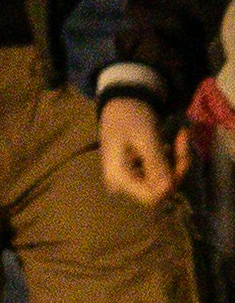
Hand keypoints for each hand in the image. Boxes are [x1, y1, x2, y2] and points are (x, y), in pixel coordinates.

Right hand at [98, 92, 193, 206]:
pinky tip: (173, 142)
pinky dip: (173, 159)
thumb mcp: (145, 138)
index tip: (182, 155)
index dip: (172, 183)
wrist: (121, 104)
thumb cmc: (130, 118)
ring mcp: (129, 180)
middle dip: (178, 167)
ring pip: (164, 182)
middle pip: (161, 190)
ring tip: (180, 136)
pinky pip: (162, 175)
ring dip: (178, 161)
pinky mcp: (137, 174)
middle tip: (182, 138)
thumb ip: (156, 164)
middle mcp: (122, 184)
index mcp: (118, 178)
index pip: (152, 198)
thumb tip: (169, 189)